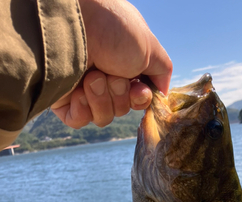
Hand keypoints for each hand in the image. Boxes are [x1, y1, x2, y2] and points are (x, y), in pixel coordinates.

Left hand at [51, 0, 171, 128]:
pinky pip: (80, 120)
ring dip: (102, 99)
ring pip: (103, 117)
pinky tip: (79, 91)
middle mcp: (103, 77)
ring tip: (92, 77)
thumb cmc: (113, 31)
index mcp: (123, 65)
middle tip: (111, 74)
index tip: (138, 89)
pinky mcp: (62, 100)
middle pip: (121, 109)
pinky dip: (83, 109)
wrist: (73, 25)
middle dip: (119, 95)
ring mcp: (82, 89)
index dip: (139, 98)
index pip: (137, 97)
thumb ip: (163, 72)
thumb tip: (162, 94)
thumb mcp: (150, 48)